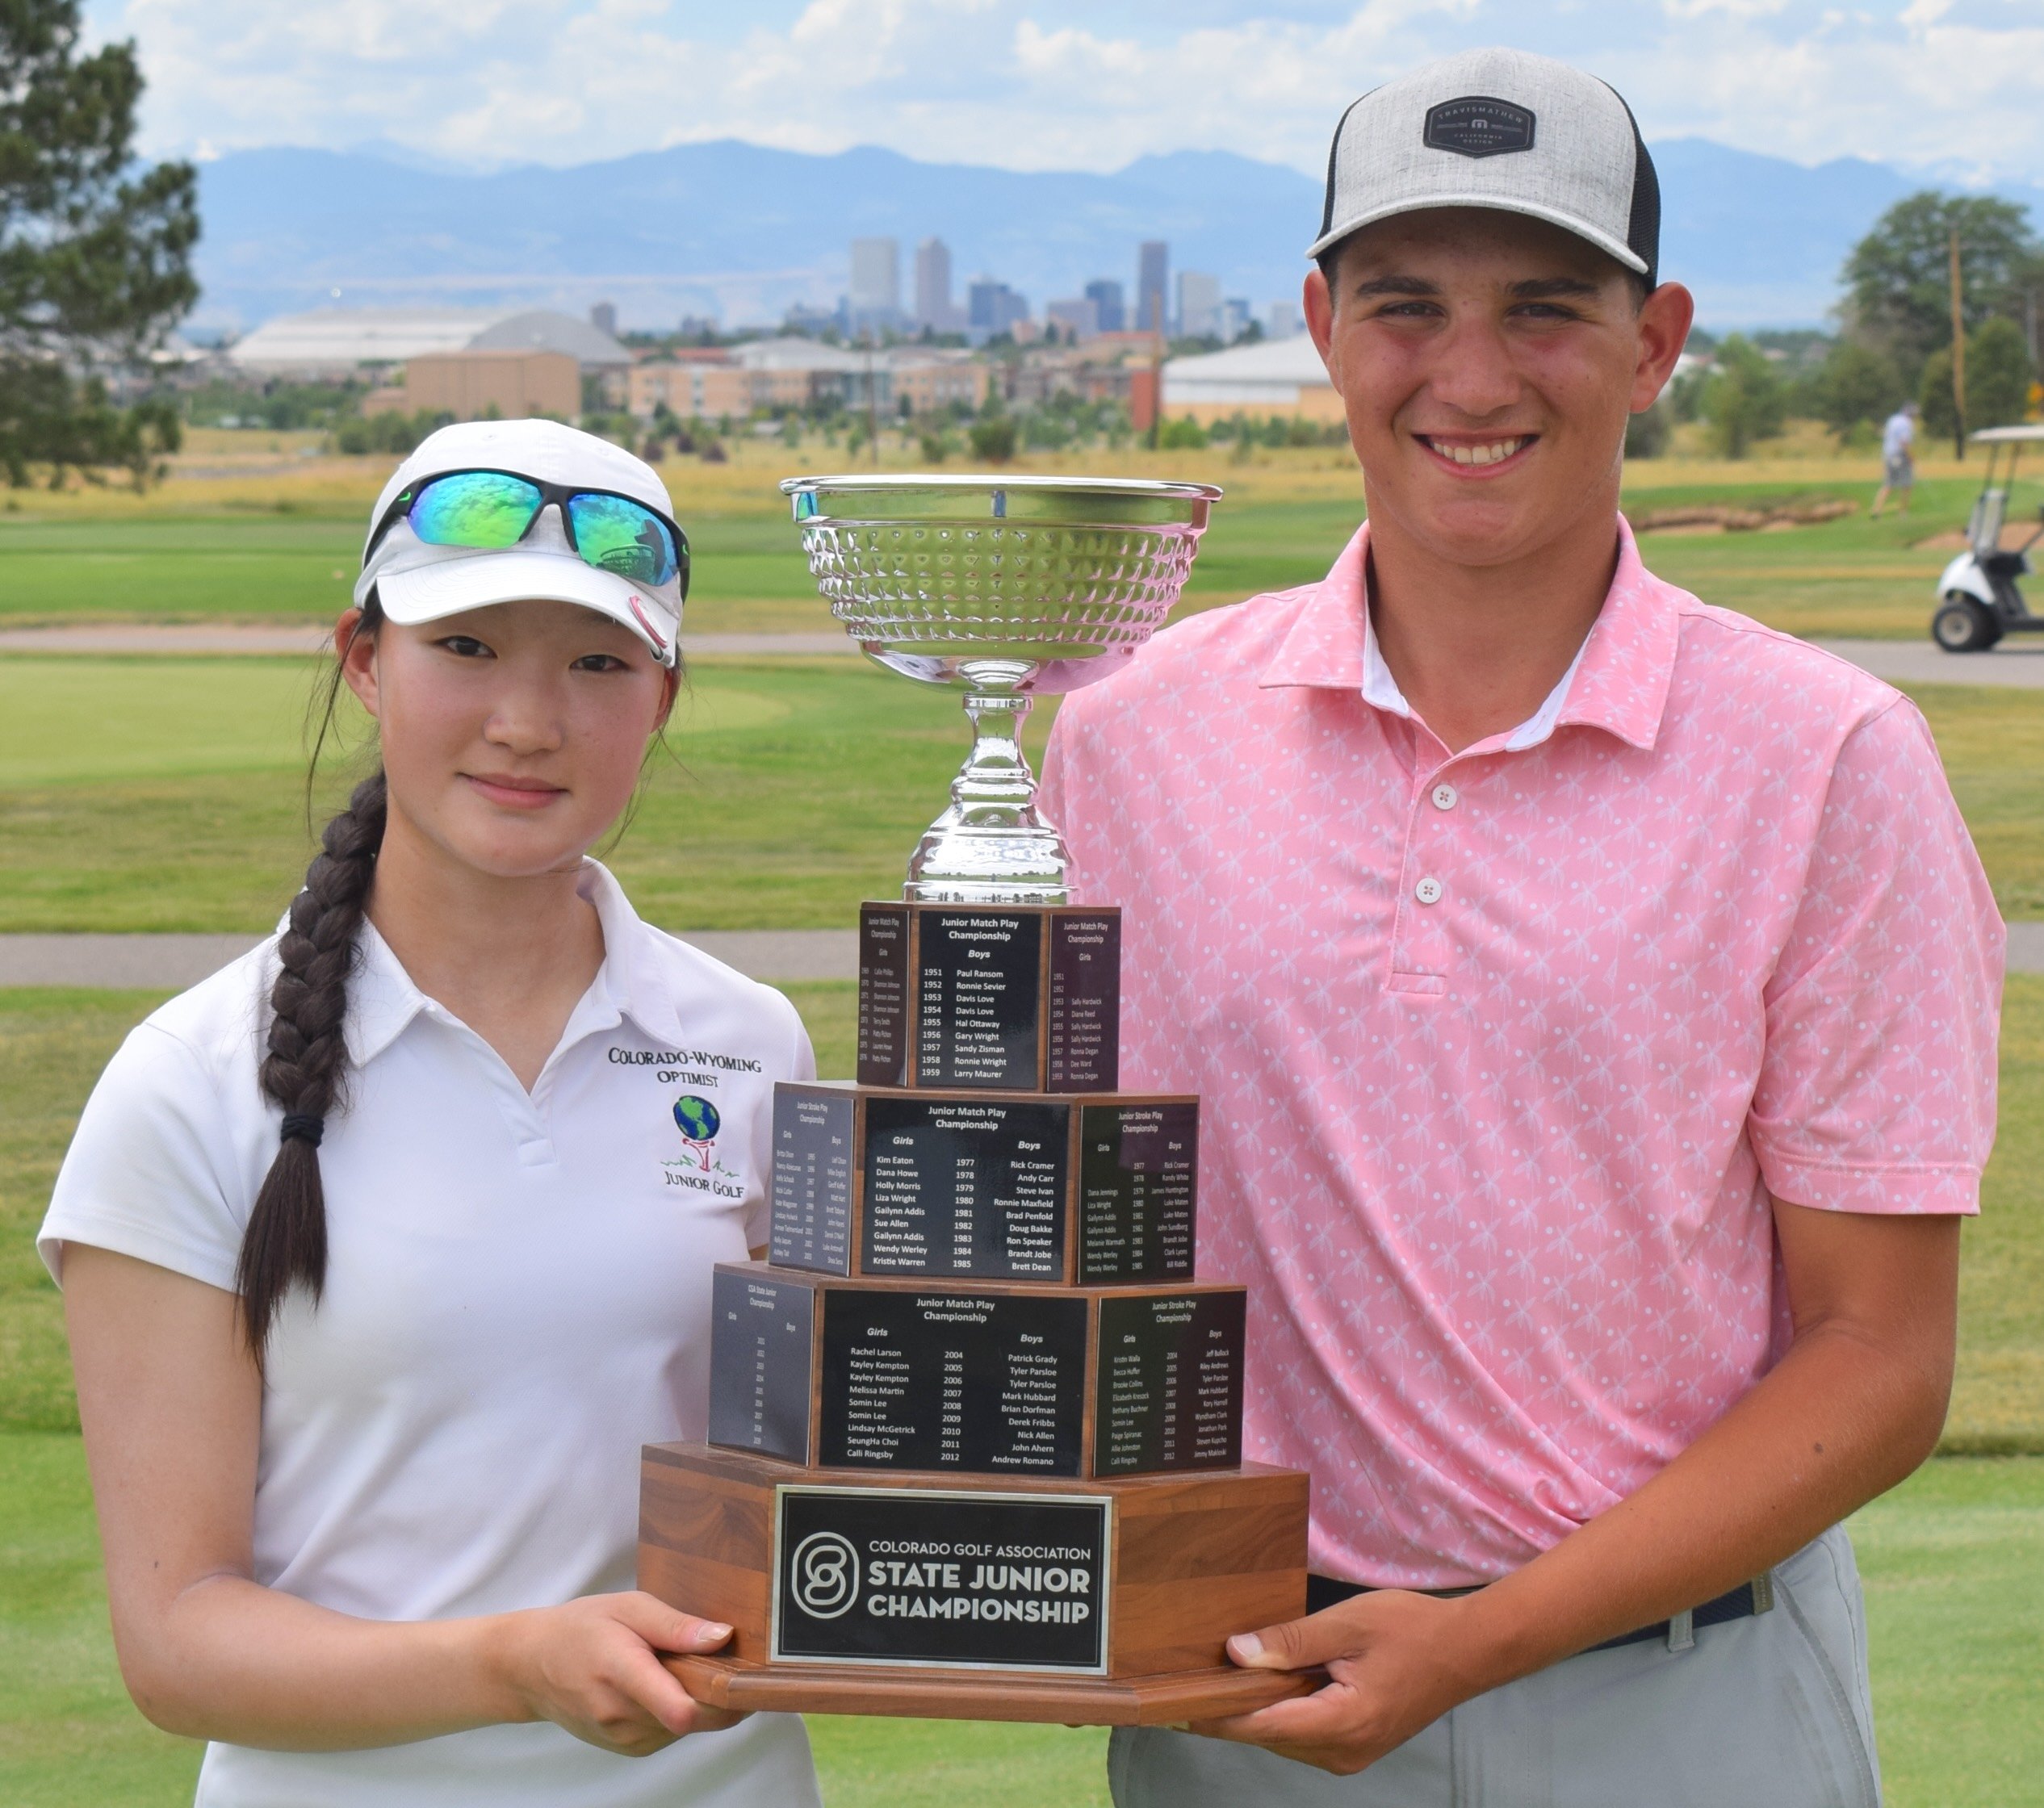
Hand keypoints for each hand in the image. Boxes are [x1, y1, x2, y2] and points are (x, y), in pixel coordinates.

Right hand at [490, 1592, 745, 1756]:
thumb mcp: (628, 1607)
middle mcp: (621, 1715)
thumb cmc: (580, 1630)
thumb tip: (722, 1636)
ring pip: (690, 1727)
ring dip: (701, 1701)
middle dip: (719, 1693)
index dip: (720, 1698)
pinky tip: (667, 1684)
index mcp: (621, 1672)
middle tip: (719, 1658)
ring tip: (680, 1666)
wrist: (533, 1667)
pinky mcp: (629, 1748)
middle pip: (696, 1718)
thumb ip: (676, 1624)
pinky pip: (675, 1733)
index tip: (741, 1675)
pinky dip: (683, 1710)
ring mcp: (624, 1738)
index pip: (678, 1709)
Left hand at [1191, 1590, 1484, 1775]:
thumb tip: (1235, 1653)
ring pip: (1282, 1737)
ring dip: (1254, 1710)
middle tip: (1189, 1677)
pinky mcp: (1355, 1746)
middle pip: (1266, 1735)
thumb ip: (1290, 1642)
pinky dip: (1280, 1711)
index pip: (1259, 1726)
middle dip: (1229, 1709)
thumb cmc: (1411, 1629)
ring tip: (1219, 1676)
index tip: (1174, 1700)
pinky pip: (1303, 1734)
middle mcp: (1344, 1752)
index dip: (1214, 1713)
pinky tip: (1266, 1684)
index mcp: (1342, 1724)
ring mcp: (1351, 1754)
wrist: (1467, 1649)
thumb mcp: (1346, 1624)